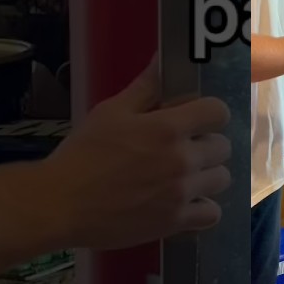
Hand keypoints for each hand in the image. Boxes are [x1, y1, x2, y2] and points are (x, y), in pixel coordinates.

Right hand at [39, 56, 231, 249]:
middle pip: (223, 146)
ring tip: (184, 175)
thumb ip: (145, 87)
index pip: (218, 112)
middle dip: (206, 142)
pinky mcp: (175, 222)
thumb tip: (164, 61)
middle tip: (183, 147)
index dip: (209, 113)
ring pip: (222, 179)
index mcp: (168, 128)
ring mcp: (182, 193)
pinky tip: (185, 202)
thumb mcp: (111, 111)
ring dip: (207, 174)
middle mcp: (183, 160)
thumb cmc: (83, 153)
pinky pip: (212, 214)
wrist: (60, 203)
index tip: (194, 119)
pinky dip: (203, 208)